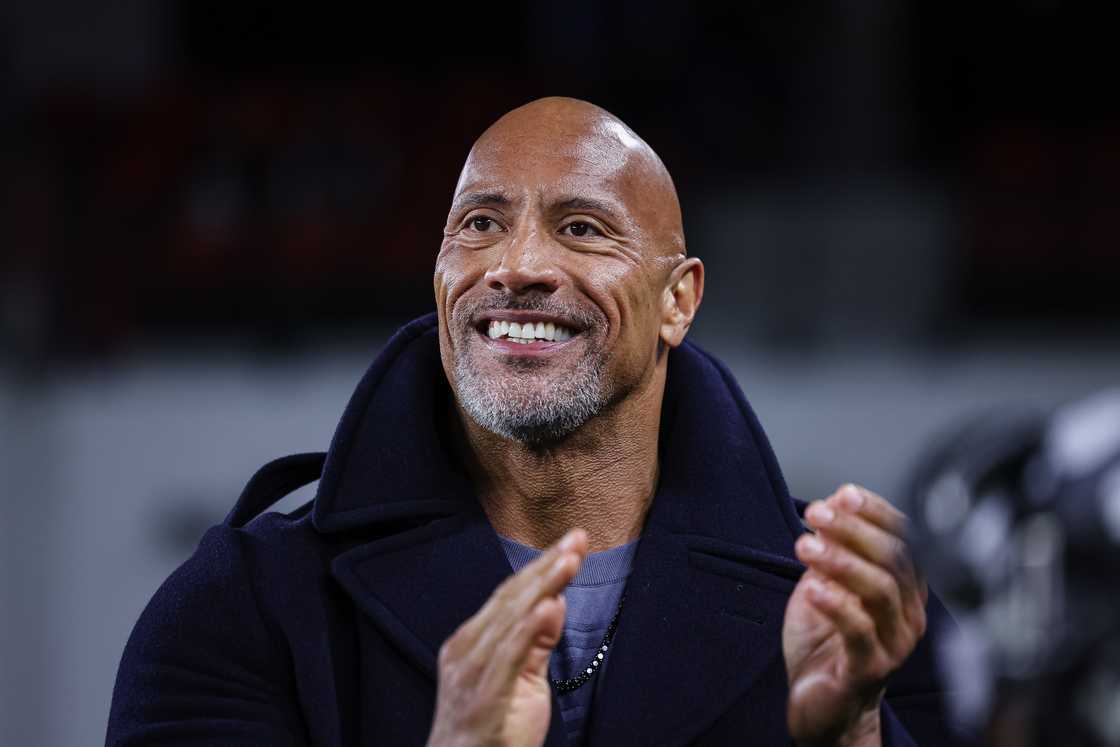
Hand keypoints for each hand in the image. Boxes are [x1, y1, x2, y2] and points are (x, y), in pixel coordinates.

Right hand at [426, 529, 587, 746]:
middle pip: (512, 597)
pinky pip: (507, 656)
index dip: (543, 566)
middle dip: (547, 565)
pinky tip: (548, 605)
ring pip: (511, 618)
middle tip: (578, 538)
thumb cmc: (493, 733)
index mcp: (472, 641)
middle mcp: (466, 649)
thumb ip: (537, 643)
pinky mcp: (483, 697)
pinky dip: (528, 628)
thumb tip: (555, 601)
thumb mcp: (523, 681)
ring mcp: (470, 672)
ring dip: (543, 585)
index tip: (573, 543)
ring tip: (569, 560)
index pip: (511, 594)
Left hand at [783, 485, 927, 746]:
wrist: (820, 700)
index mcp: (905, 586)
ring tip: (806, 546)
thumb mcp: (825, 582)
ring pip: (881, 590)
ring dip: (841, 561)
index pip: (906, 537)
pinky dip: (836, 603)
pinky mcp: (871, 669)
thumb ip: (833, 547)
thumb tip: (833, 502)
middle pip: (895, 559)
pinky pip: (860, 631)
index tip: (844, 493)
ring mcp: (895, 642)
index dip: (876, 512)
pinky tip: (812, 587)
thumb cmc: (826, 639)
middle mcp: (909, 612)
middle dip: (854, 529)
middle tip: (817, 513)